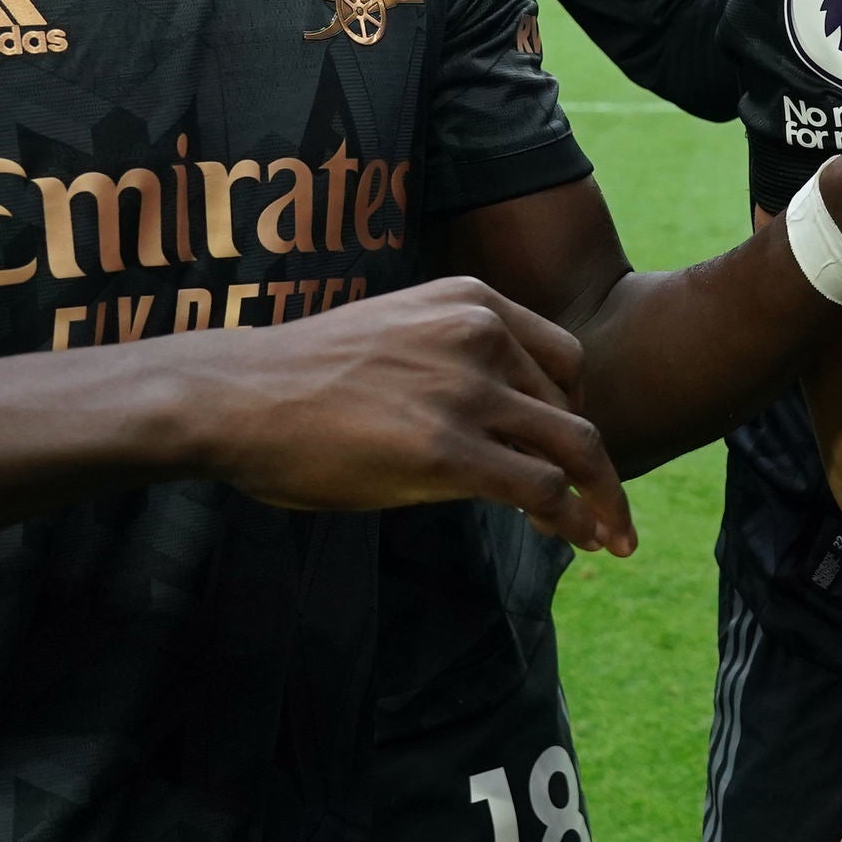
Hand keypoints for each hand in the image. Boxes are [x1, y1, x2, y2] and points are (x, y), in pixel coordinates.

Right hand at [178, 279, 635, 551]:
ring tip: (607, 539)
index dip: (575, 413)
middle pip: (575, 406)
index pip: (563, 358)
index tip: (575, 456)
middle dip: (596, 465)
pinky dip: (574, 519)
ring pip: (573, 448)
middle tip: (608, 511)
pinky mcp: (449, 450)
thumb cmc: (299, 378)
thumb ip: (453, 363)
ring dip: (601, 499)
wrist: (234, 396)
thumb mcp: (396, 337)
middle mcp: (481, 334)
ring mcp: (468, 390)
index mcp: (470, 300)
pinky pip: (541, 488)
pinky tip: (581, 541)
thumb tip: (493, 428)